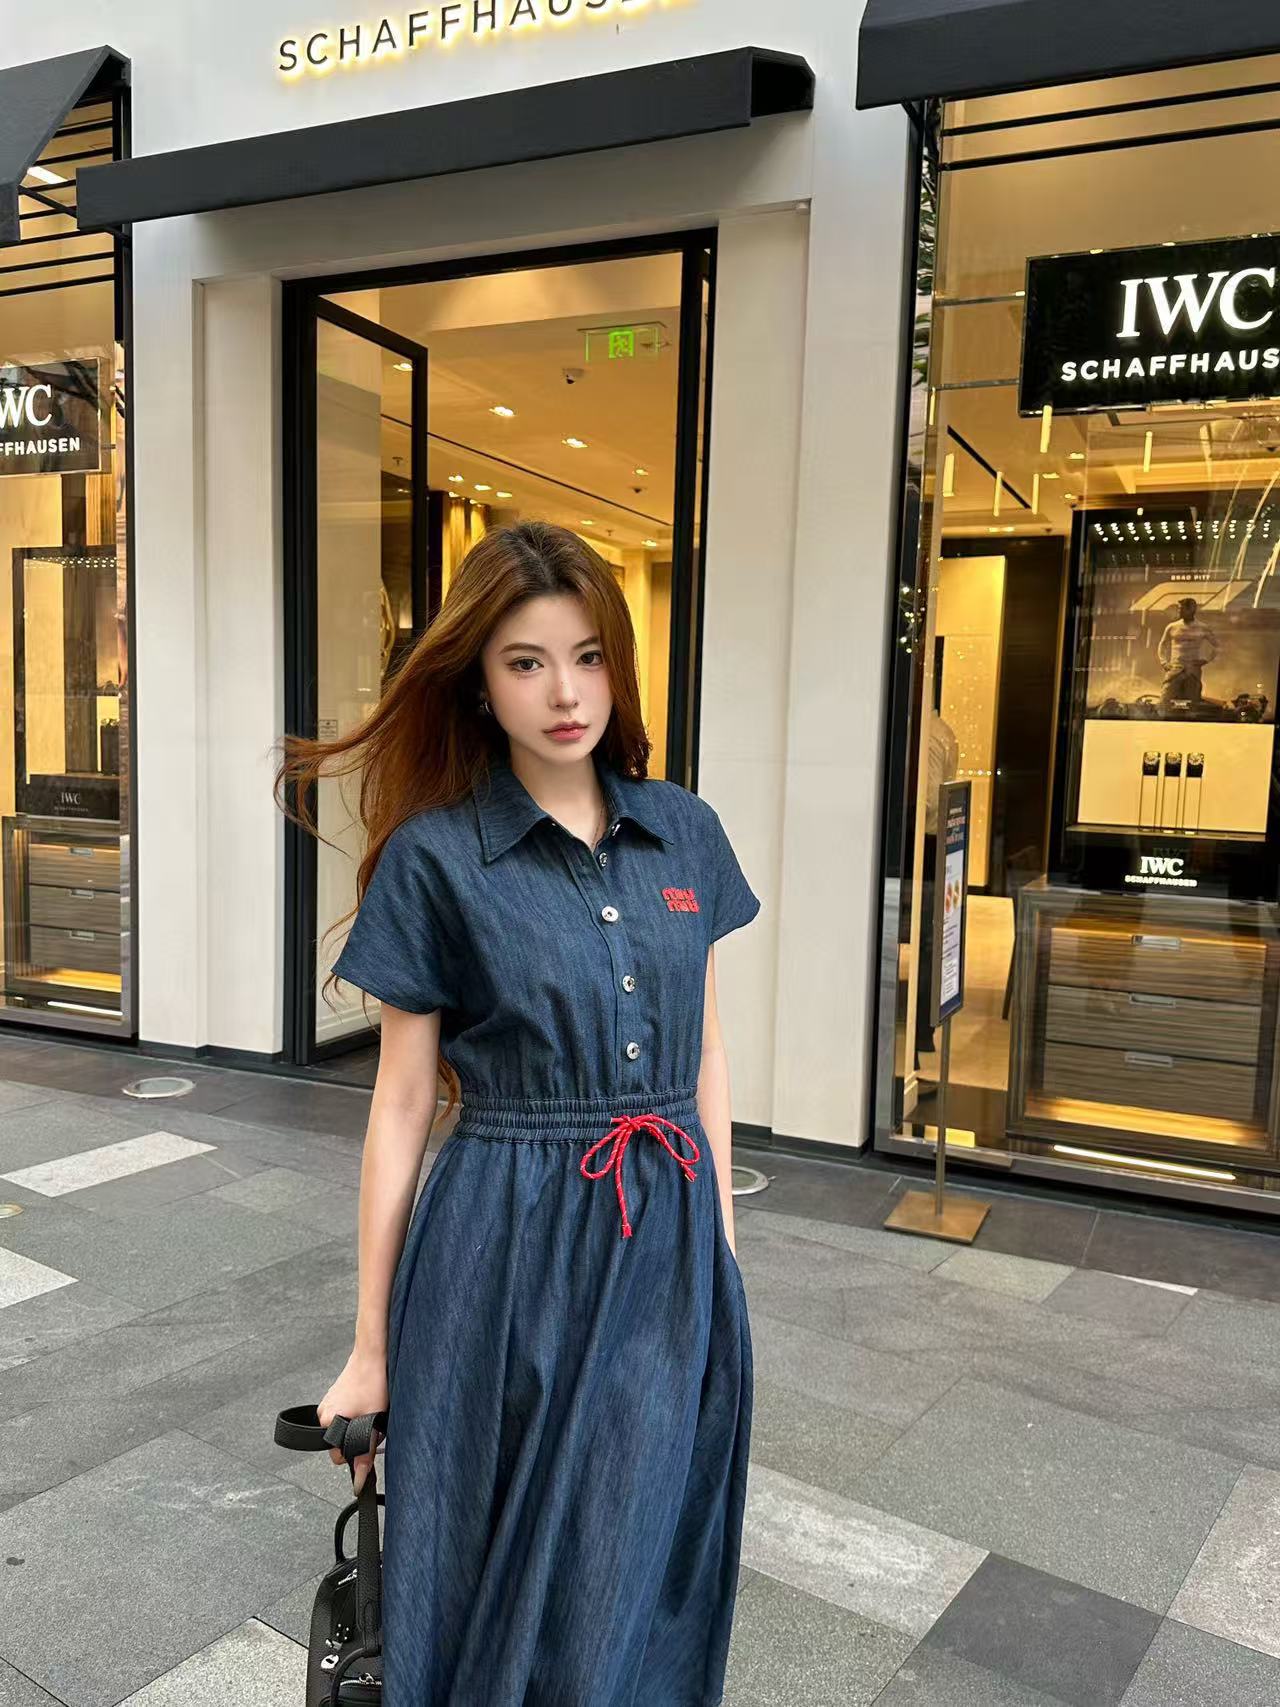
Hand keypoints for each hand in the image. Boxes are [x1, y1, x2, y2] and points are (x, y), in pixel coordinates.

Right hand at [318, 1347, 387, 1492]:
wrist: (373, 1354)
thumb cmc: (374, 1383)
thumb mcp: (374, 1422)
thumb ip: (365, 1454)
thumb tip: (358, 1479)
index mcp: (328, 1422)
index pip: (339, 1457)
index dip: (358, 1454)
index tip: (370, 1449)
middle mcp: (323, 1414)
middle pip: (341, 1443)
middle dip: (357, 1440)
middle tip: (374, 1424)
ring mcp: (328, 1404)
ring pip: (344, 1430)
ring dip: (357, 1428)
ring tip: (371, 1411)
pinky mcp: (335, 1397)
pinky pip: (345, 1416)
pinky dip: (356, 1416)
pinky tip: (368, 1403)